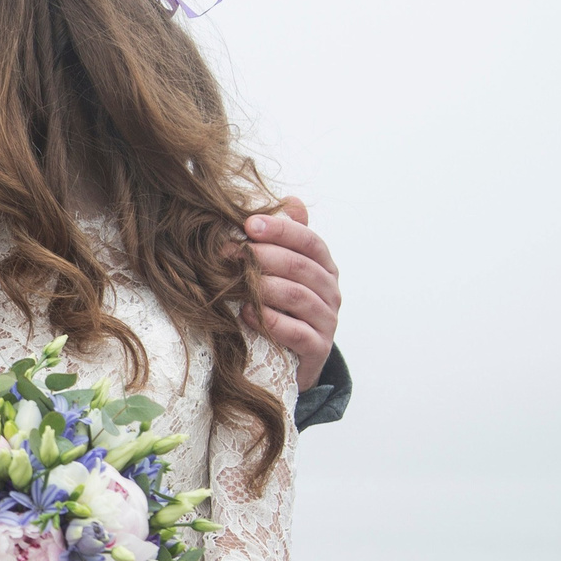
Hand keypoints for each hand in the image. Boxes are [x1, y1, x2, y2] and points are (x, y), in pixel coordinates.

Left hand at [242, 197, 338, 383]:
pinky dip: (271, 322)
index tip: (248, 225)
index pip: (309, 241)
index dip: (281, 230)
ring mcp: (328, 321)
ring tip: (236, 283)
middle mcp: (331, 292)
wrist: (294, 359)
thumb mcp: (287, 273)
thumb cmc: (285, 308)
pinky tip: (246, 314)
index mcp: (324, 267)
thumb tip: (292, 201)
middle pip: (300, 267)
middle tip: (229, 253)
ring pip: (298, 297)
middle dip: (263, 256)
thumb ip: (288, 239)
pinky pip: (297, 333)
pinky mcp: (318, 349)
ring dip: (264, 287)